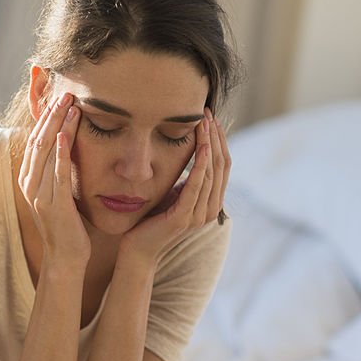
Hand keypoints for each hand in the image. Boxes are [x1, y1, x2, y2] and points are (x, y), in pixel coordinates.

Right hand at [17, 92, 89, 269]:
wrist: (66, 258)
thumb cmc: (68, 226)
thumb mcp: (60, 193)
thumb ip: (59, 171)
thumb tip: (69, 147)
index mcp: (29, 180)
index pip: (35, 140)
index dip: (45, 118)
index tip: (59, 98)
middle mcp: (29, 184)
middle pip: (38, 140)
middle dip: (51, 115)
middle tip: (66, 93)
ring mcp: (39, 195)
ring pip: (47, 152)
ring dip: (58, 126)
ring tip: (71, 105)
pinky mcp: (53, 205)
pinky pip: (56, 173)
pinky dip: (61, 152)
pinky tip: (66, 134)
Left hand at [120, 108, 230, 263]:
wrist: (137, 249)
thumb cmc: (152, 220)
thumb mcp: (174, 193)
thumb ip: (188, 180)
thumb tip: (195, 154)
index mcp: (211, 202)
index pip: (223, 166)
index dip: (219, 140)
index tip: (210, 117)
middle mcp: (210, 209)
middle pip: (221, 166)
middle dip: (216, 136)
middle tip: (207, 112)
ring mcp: (199, 215)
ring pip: (212, 172)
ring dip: (209, 144)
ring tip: (204, 121)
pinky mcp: (185, 217)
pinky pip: (197, 185)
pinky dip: (200, 164)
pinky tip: (200, 145)